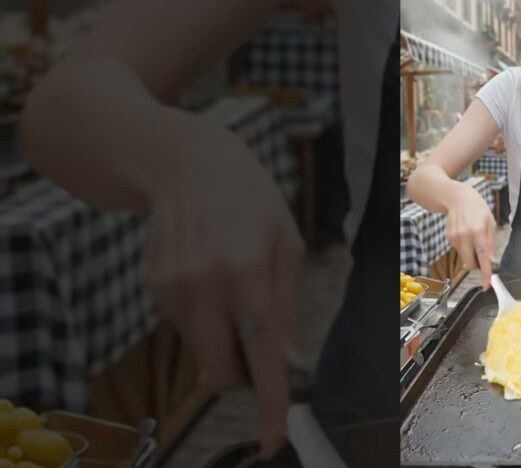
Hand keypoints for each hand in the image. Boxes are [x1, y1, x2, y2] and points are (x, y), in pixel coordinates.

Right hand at [143, 129, 302, 457]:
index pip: (260, 354)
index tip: (274, 439)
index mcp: (248, 275)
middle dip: (244, 378)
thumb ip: (286, 307)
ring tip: (235, 289)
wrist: (183, 163)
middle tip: (262, 352)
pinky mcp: (153, 288)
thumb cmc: (251, 201)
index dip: (268, 403)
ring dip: (225, 341)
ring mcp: (171, 291)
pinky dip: (206, 319)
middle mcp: (204, 289)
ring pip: (203, 352)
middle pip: (221, 373)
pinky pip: (187, 327)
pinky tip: (210, 275)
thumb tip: (285, 364)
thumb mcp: (286, 244)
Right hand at [443, 185, 495, 289]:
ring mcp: (455, 238)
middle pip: (470, 264)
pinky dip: (465, 248)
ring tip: (474, 239)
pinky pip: (459, 251)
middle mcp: (464, 236)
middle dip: (478, 265)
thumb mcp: (490, 223)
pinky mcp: (449, 238)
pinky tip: (467, 235)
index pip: (482, 258)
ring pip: (464, 258)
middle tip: (483, 256)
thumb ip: (491, 243)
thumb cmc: (477, 209)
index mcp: (478, 232)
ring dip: (471, 255)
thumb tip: (491, 261)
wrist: (458, 198)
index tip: (486, 285)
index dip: (485, 274)